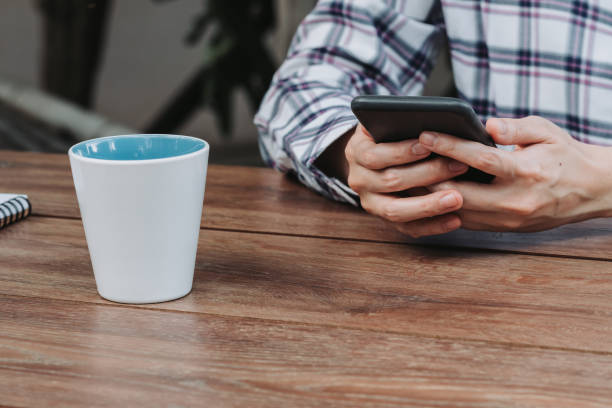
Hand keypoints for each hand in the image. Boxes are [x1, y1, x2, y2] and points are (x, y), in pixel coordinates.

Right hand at [343, 124, 470, 236]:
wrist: (373, 158)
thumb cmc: (388, 134)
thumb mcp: (386, 122)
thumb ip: (399, 120)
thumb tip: (426, 119)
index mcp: (357, 153)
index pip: (375, 156)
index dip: (401, 151)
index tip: (428, 145)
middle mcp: (359, 180)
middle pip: (390, 181)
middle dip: (427, 174)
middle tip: (459, 166)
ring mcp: (371, 203)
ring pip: (395, 211)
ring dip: (429, 205)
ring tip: (458, 198)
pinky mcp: (385, 220)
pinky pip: (408, 228)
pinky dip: (433, 226)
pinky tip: (455, 220)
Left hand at [418, 116, 611, 231]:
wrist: (593, 190)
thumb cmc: (566, 156)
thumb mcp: (547, 132)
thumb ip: (516, 128)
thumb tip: (487, 125)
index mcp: (526, 172)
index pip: (479, 159)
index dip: (449, 146)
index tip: (424, 135)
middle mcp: (515, 200)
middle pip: (460, 193)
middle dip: (429, 178)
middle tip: (404, 163)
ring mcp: (509, 219)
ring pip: (458, 212)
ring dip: (432, 197)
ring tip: (409, 180)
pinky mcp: (505, 228)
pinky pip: (466, 222)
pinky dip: (445, 209)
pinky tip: (428, 196)